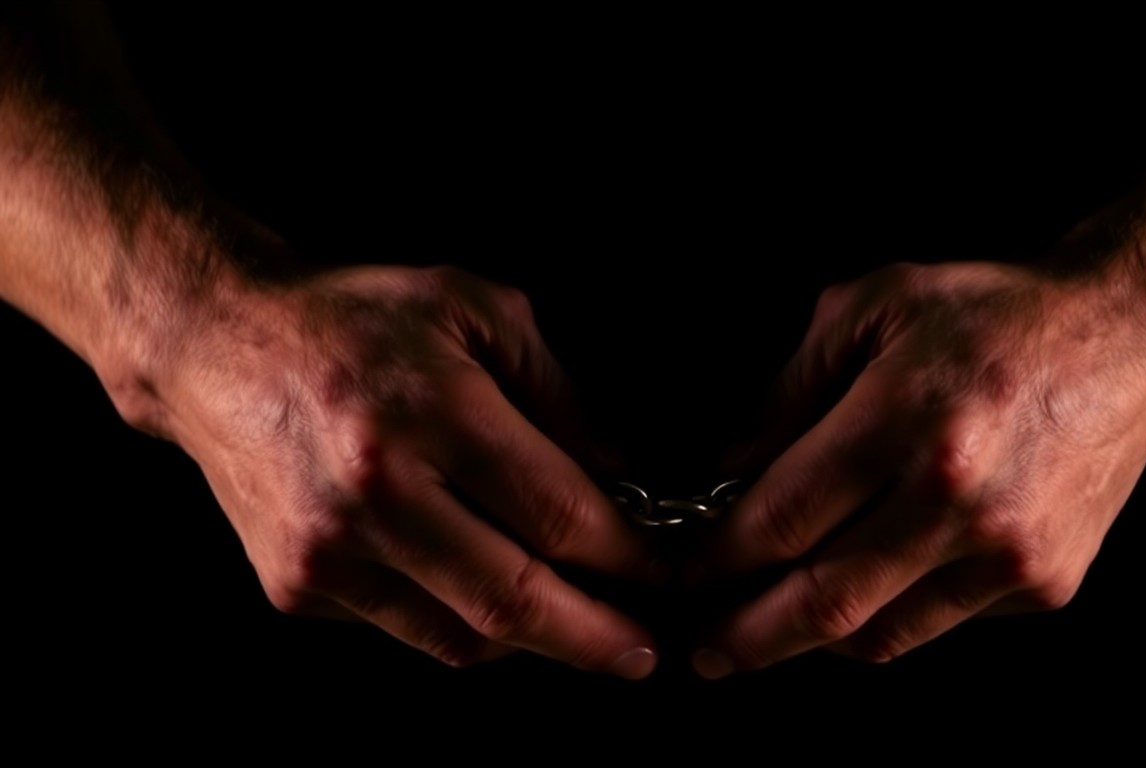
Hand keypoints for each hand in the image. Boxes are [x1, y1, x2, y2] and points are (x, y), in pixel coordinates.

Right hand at [144, 264, 659, 677]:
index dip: (631, 559)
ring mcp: (328, 552)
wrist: (214, 345)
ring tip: (585, 630)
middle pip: (516, 601)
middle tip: (647, 654)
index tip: (671, 575)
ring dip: (537, 644)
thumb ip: (559, 398)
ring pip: (464, 637)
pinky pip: (409, 630)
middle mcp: (376, 494)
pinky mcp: (296, 587)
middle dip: (598, 637)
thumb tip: (625, 483)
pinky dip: (467, 628)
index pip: (560, 516)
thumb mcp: (477, 312)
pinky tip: (497, 599)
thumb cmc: (357, 317)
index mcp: (430, 413)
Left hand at [691, 261, 1145, 676]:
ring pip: (876, 635)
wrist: (1132, 342)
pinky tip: (853, 599)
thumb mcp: (873, 307)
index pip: (779, 521)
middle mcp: (955, 500)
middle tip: (703, 650)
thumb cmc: (995, 313)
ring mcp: (1005, 553)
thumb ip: (790, 390)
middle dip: (746, 637)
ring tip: (765, 633)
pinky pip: (935, 624)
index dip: (716, 559)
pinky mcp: (1043, 584)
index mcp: (905, 421)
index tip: (681, 569)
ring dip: (807, 644)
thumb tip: (728, 471)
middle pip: (819, 603)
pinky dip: (880, 624)